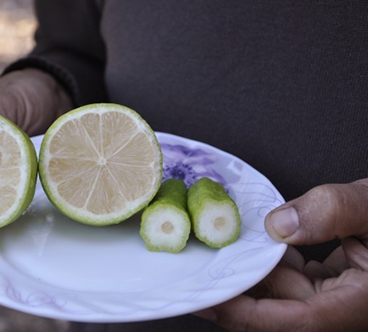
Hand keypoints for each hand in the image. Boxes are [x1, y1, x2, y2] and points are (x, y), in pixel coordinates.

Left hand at [195, 179, 367, 331]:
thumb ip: (338, 212)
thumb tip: (280, 224)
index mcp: (356, 307)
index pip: (286, 322)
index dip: (239, 312)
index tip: (201, 297)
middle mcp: (342, 309)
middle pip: (275, 309)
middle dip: (235, 289)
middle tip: (194, 270)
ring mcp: (337, 297)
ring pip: (281, 291)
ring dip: (250, 271)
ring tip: (215, 251)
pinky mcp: (333, 282)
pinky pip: (293, 275)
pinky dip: (271, 259)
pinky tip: (255, 241)